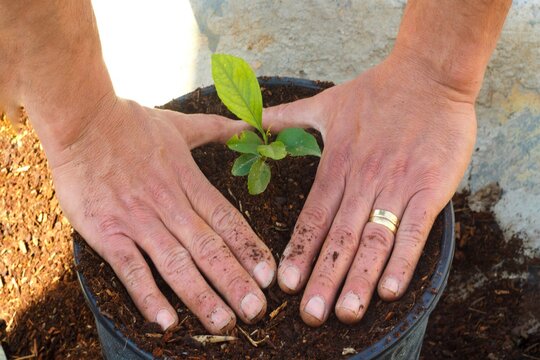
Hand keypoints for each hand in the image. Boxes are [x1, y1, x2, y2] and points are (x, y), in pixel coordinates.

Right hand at [50, 97, 275, 332]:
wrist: (81, 120)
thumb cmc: (131, 124)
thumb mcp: (181, 125)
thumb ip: (217, 130)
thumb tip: (248, 126)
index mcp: (188, 181)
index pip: (227, 219)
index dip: (249, 248)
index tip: (269, 275)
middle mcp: (169, 204)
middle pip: (208, 248)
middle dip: (234, 280)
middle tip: (257, 310)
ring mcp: (138, 220)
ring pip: (176, 263)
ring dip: (201, 295)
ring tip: (224, 322)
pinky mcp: (107, 231)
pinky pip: (131, 267)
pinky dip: (148, 294)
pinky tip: (166, 320)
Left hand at [264, 54, 476, 325]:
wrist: (427, 74)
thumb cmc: (375, 91)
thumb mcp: (323, 103)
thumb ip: (284, 118)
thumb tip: (245, 123)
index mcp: (336, 165)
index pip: (313, 217)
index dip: (299, 251)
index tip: (286, 285)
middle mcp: (363, 180)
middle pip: (339, 237)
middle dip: (324, 277)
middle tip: (310, 315)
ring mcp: (397, 185)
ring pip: (373, 239)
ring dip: (359, 278)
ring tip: (345, 312)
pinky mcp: (430, 187)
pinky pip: (414, 229)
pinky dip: (402, 259)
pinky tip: (390, 289)